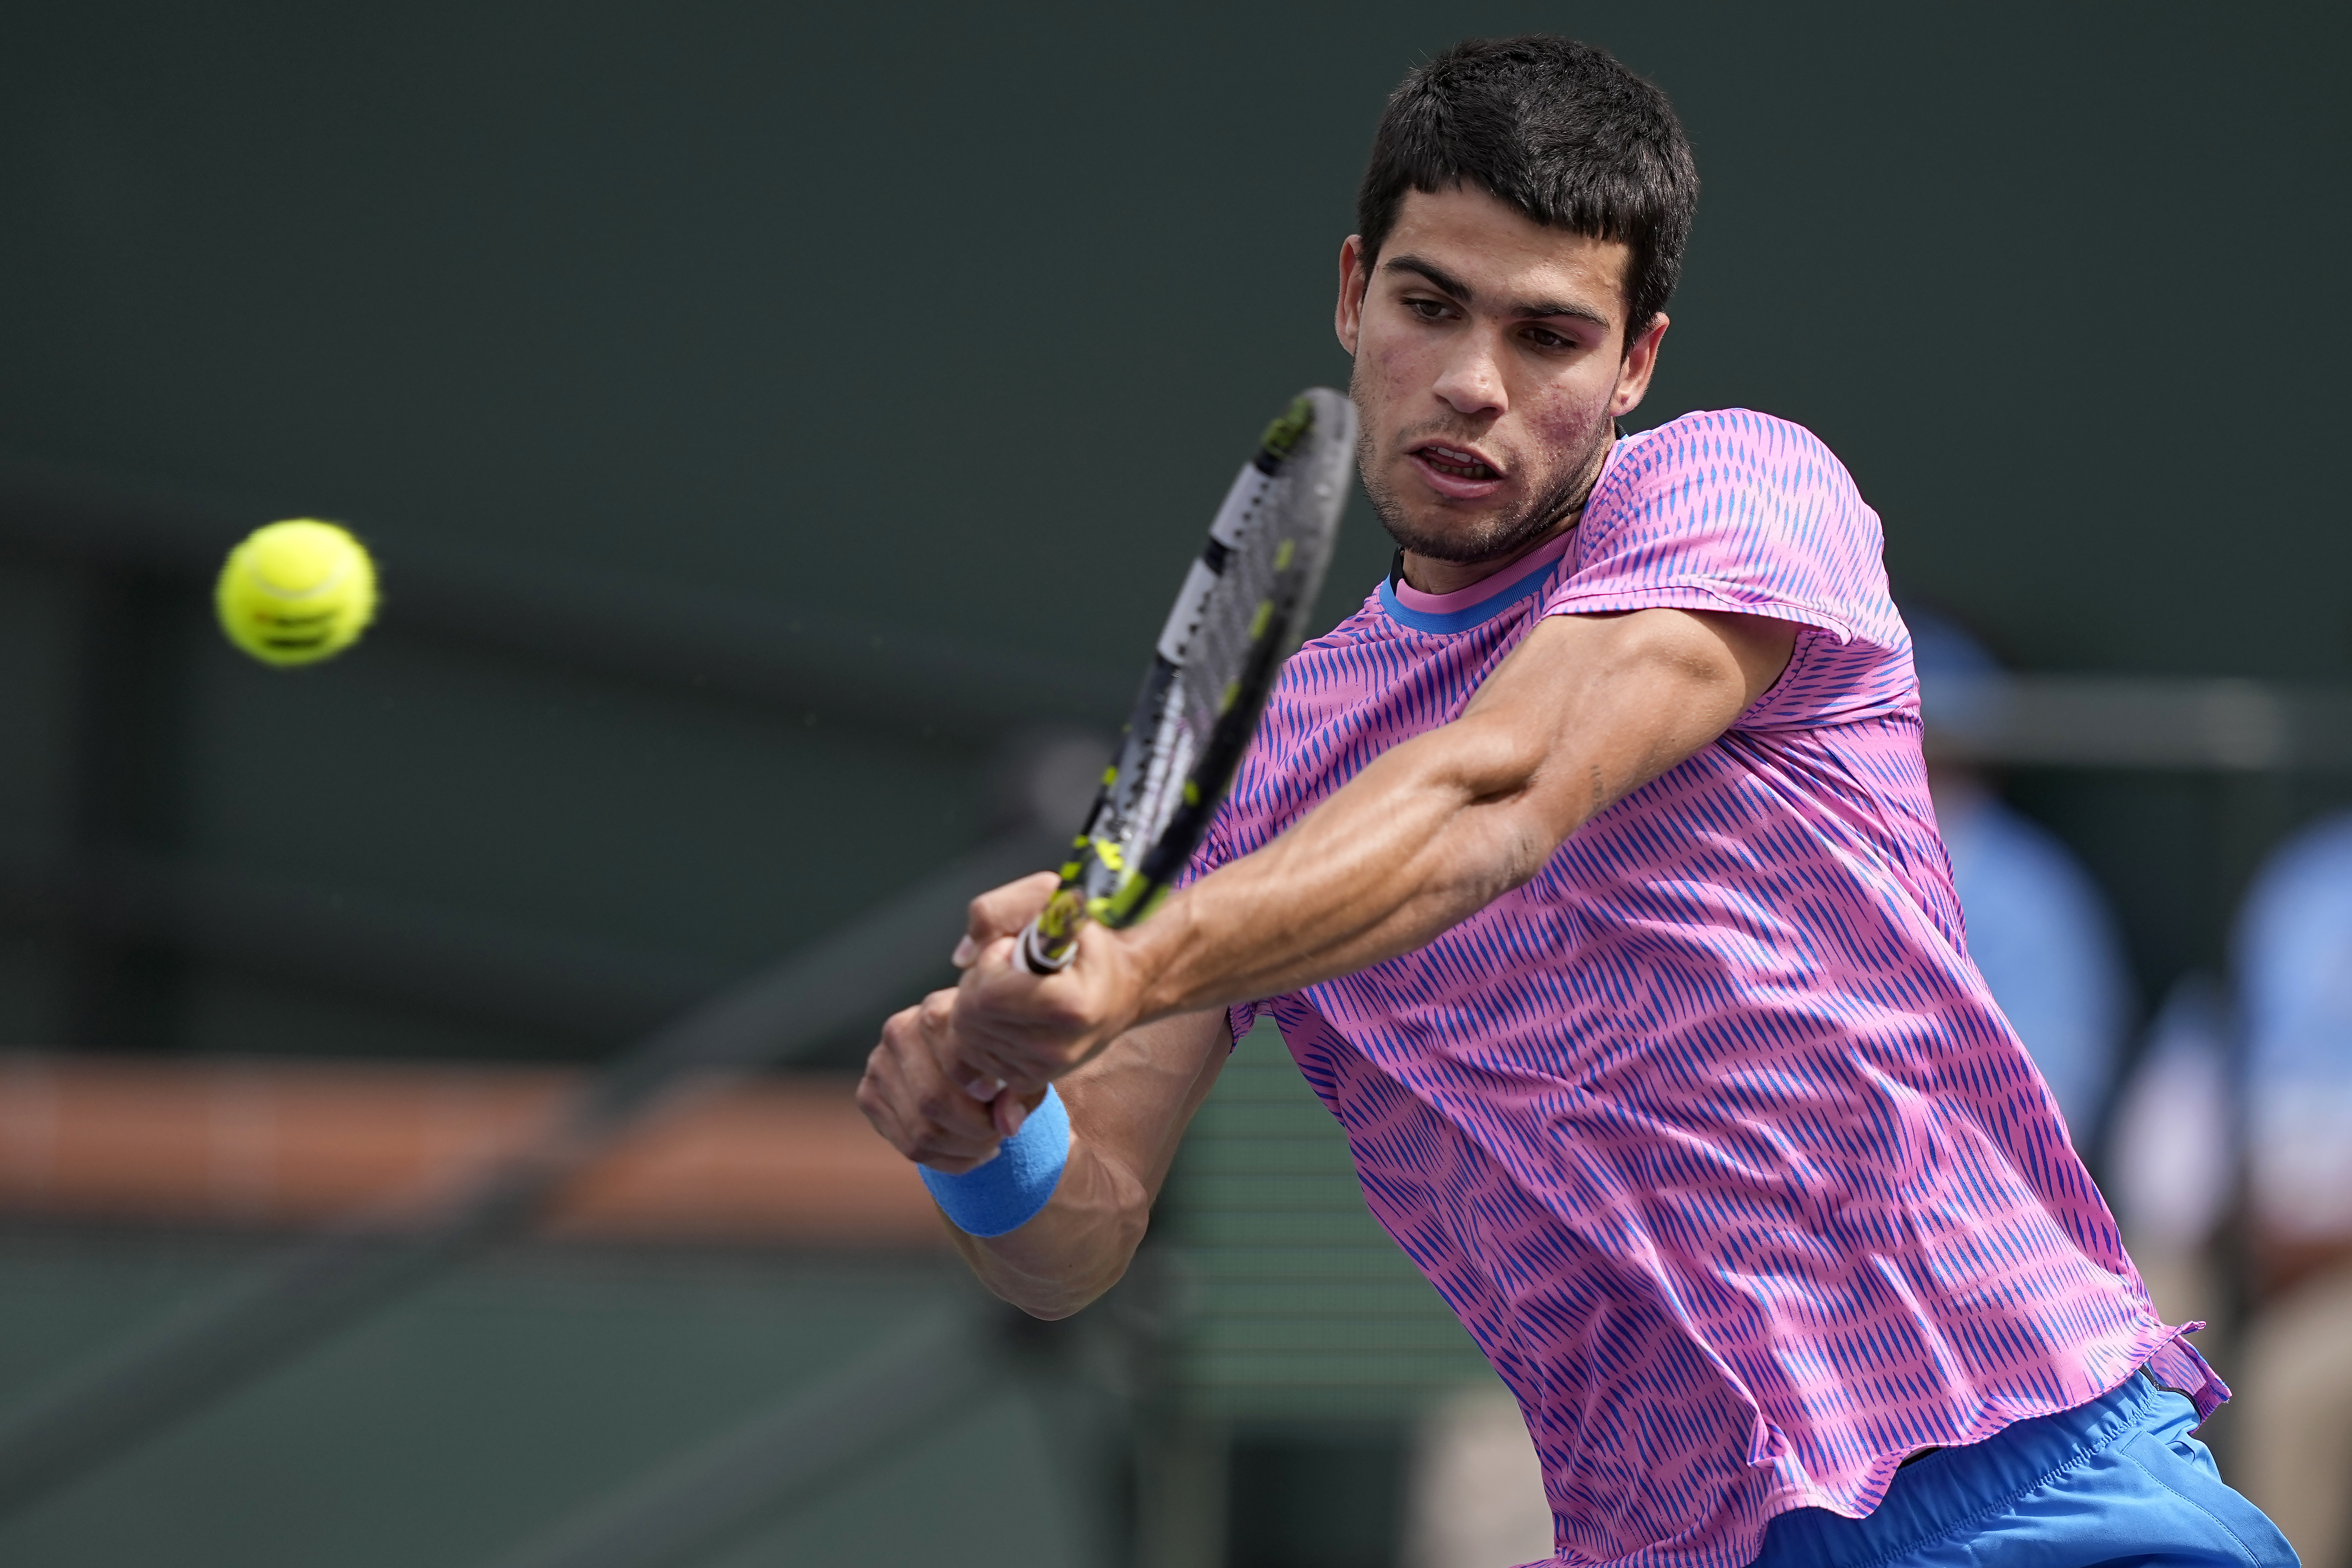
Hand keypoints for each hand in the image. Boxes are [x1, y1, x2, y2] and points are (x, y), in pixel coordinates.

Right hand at [857, 987, 1043, 1172]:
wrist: (962, 1045)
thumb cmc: (997, 1051)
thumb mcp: (1020, 1062)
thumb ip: (1021, 1090)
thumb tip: (1005, 1125)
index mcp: (937, 1010)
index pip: (955, 1064)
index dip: (982, 1097)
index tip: (1002, 1105)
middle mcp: (899, 1032)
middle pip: (933, 1102)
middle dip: (975, 1131)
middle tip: (1000, 1134)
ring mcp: (879, 1064)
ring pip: (920, 1131)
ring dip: (963, 1149)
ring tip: (989, 1143)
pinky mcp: (868, 1094)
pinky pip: (907, 1146)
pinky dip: (945, 1161)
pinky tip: (971, 1153)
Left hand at [944, 872, 1151, 1102]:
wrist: (1122, 985)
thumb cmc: (1087, 940)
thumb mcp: (1052, 902)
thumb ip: (998, 911)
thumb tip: (961, 957)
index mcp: (1069, 1005)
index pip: (987, 995)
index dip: (990, 961)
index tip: (1013, 948)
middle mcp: (1057, 1047)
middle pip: (970, 1018)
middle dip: (978, 982)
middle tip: (1010, 967)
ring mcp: (1044, 1068)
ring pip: (966, 1037)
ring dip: (977, 1005)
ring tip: (1013, 988)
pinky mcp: (1030, 1079)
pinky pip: (973, 1055)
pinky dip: (979, 1029)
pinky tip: (1008, 1012)